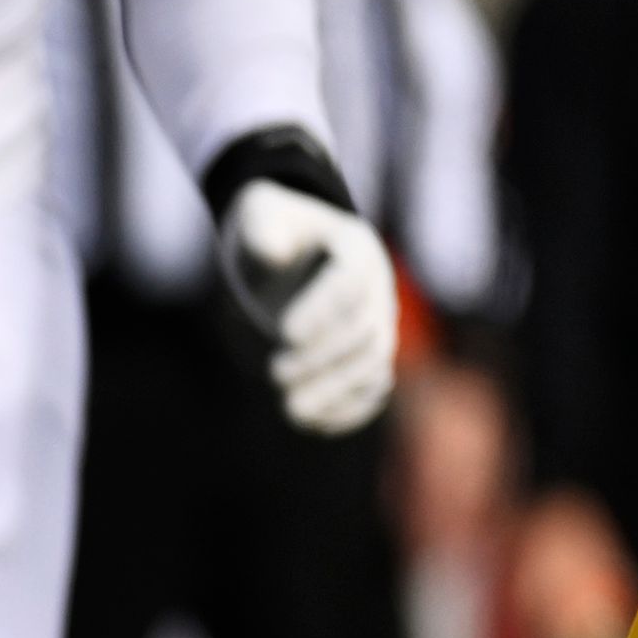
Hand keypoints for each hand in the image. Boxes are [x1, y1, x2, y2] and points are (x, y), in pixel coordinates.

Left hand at [219, 180, 396, 434]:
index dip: (322, 311)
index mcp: (356, 250)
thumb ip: (262, 228)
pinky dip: (347, 412)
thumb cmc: (274, 228)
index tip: (286, 333)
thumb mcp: (260, 214)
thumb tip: (271, 253)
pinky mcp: (368, 358)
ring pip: (373, 369)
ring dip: (335, 393)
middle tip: (276, 372)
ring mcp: (378, 327)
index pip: (348, 284)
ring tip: (292, 408)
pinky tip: (312, 423)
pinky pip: (371, 391)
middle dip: (322, 359)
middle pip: (364, 334)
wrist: (296, 251)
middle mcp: (377, 291)